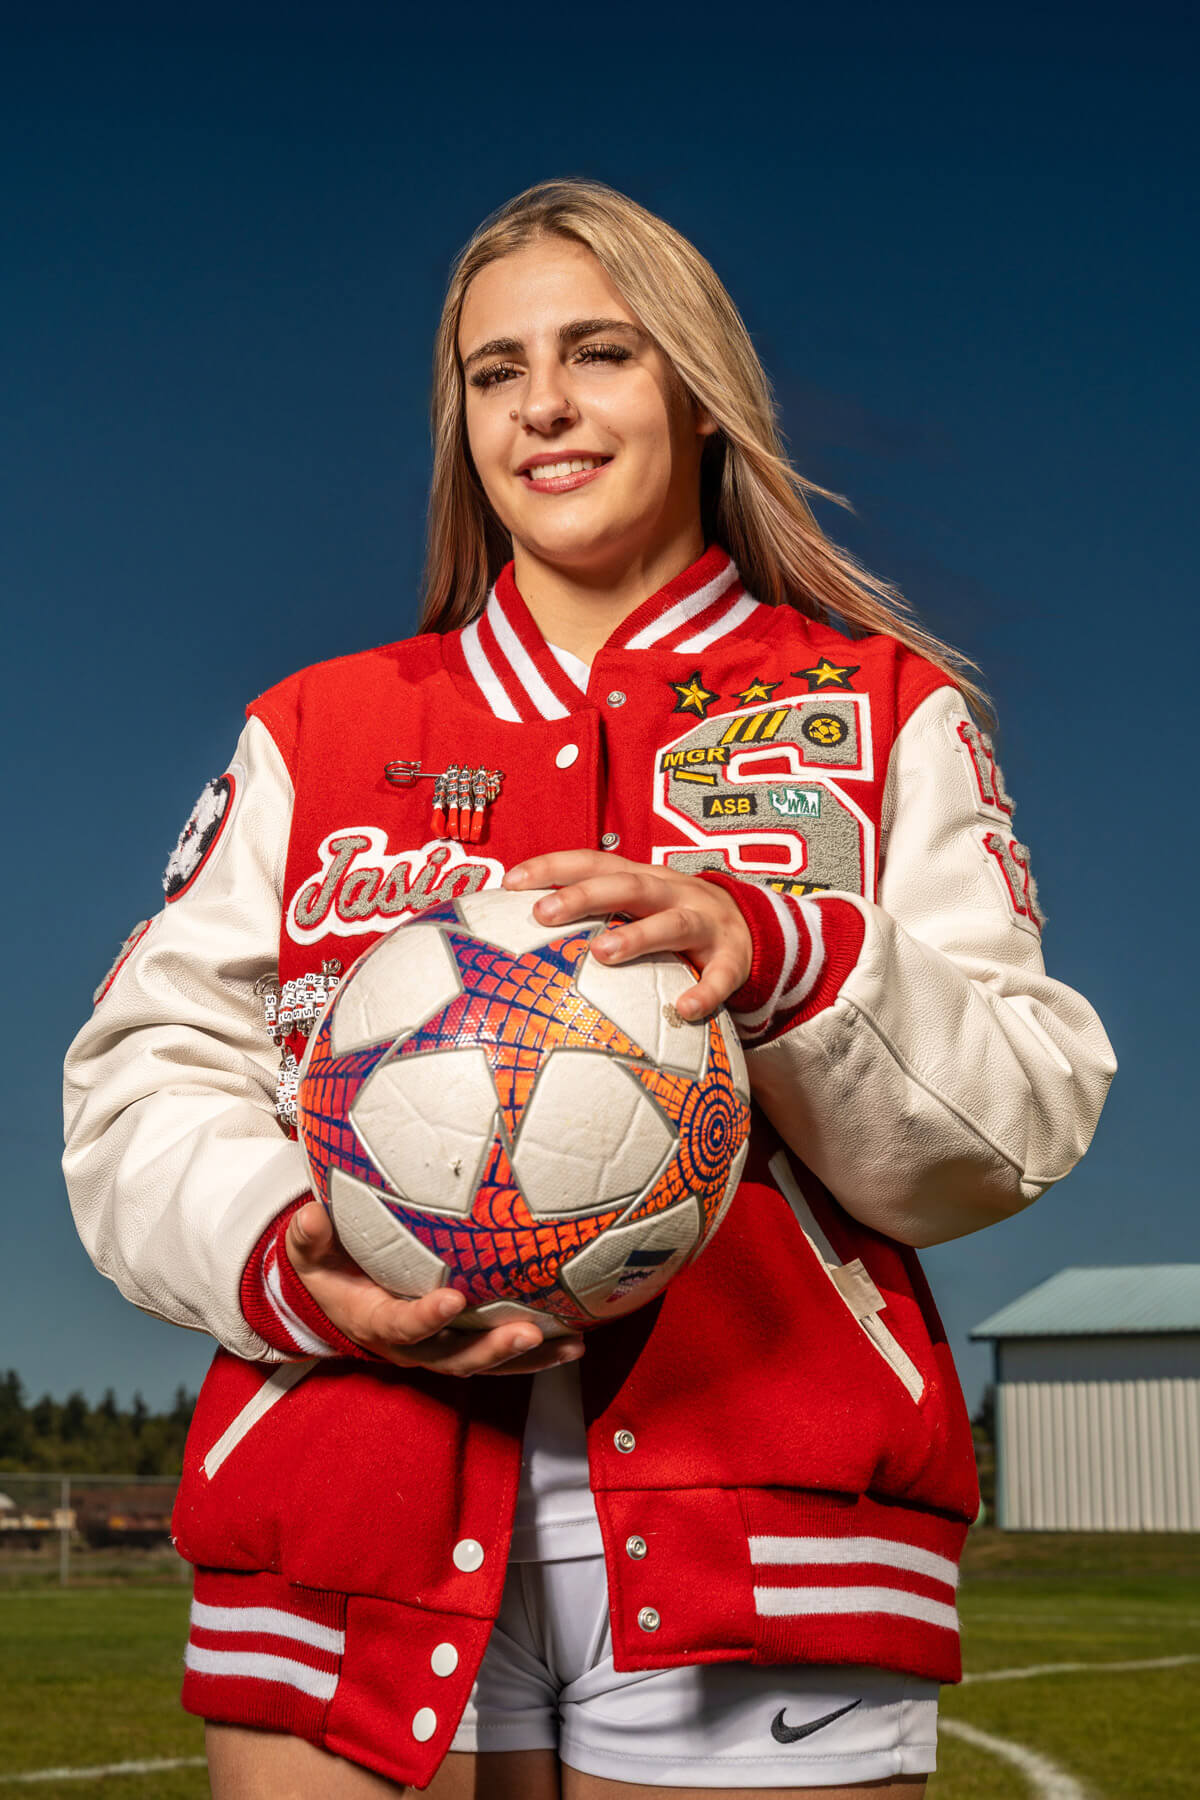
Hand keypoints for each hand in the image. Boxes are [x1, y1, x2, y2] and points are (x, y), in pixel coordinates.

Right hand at [285, 1202, 583, 1376]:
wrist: (338, 1299)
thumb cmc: (329, 1268)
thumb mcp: (310, 1253)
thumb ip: (311, 1237)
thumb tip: (312, 1216)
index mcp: (375, 1322)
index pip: (401, 1326)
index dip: (426, 1318)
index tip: (453, 1299)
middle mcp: (411, 1347)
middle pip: (454, 1358)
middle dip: (492, 1349)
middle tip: (527, 1332)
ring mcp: (439, 1351)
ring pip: (485, 1362)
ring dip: (528, 1358)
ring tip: (572, 1345)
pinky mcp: (461, 1346)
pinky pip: (500, 1357)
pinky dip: (537, 1354)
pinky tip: (575, 1340)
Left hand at [503, 850, 752, 1018]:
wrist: (753, 929)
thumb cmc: (675, 921)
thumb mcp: (640, 907)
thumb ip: (595, 915)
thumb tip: (522, 935)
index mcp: (643, 879)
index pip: (594, 861)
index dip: (554, 867)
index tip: (511, 882)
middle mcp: (673, 892)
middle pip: (628, 885)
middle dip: (585, 895)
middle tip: (544, 914)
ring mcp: (705, 922)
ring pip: (672, 923)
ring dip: (637, 936)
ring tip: (601, 953)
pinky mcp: (733, 957)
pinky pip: (720, 975)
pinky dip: (704, 991)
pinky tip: (683, 1009)